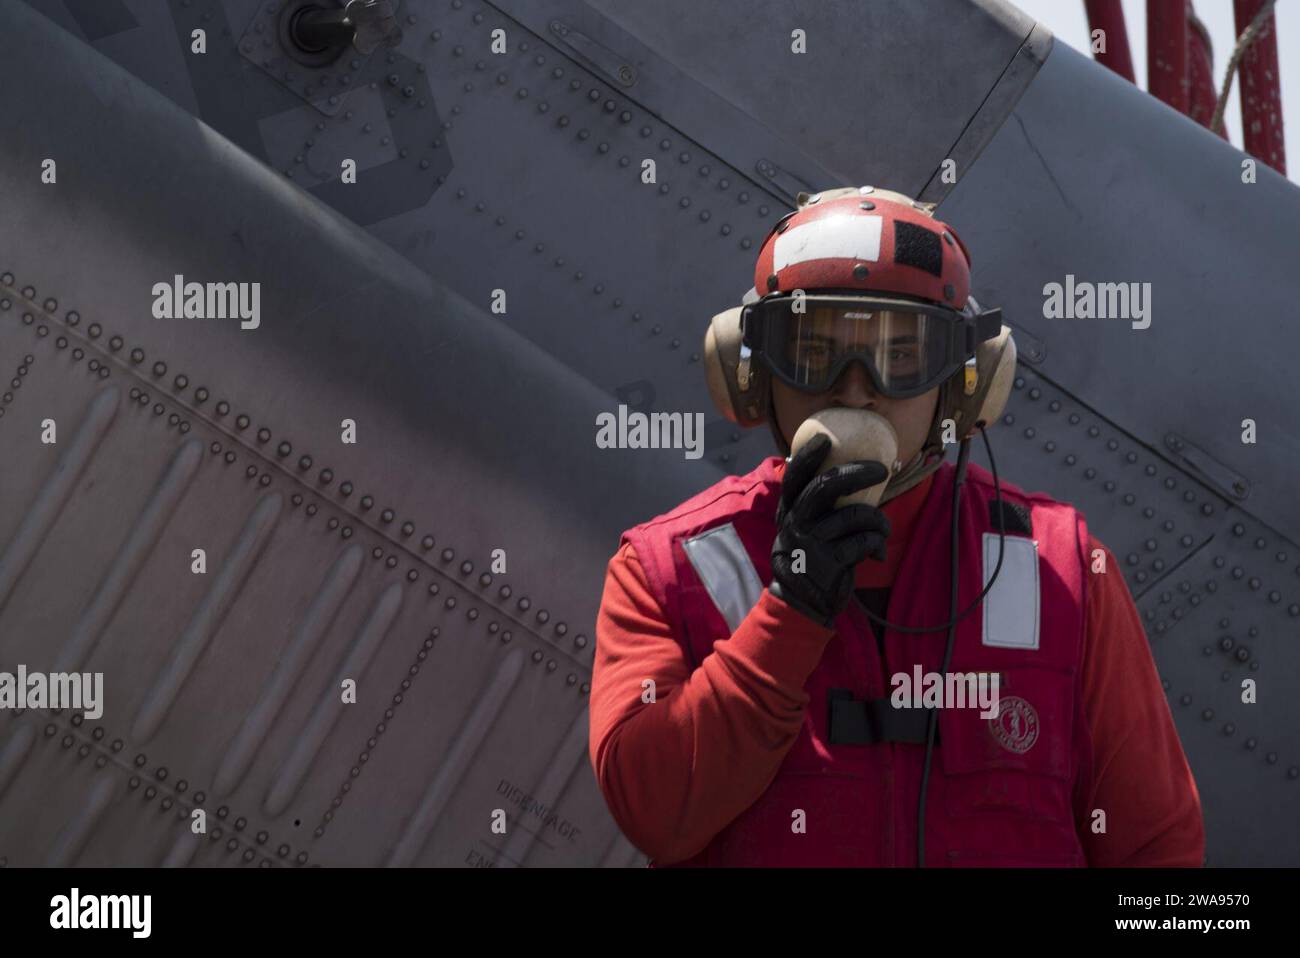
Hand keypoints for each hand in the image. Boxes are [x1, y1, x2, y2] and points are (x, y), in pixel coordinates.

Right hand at [768, 433, 891, 626]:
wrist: (802, 605)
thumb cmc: (812, 560)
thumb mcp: (805, 531)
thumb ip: (819, 508)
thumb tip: (853, 475)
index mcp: (789, 512)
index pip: (795, 477)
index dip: (809, 456)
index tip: (826, 439)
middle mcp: (795, 523)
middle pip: (827, 487)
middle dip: (858, 473)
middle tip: (881, 470)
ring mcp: (810, 543)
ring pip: (856, 515)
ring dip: (879, 521)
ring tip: (883, 529)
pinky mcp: (828, 562)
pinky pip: (864, 542)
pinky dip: (877, 545)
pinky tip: (876, 554)